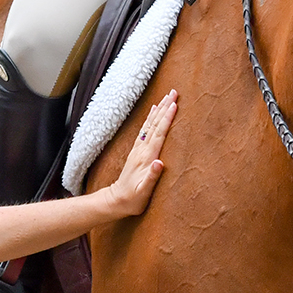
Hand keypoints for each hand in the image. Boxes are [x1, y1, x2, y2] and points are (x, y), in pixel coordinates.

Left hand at [104, 90, 177, 216]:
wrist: (117, 200)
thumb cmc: (133, 198)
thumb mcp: (144, 192)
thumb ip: (152, 177)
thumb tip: (159, 163)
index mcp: (147, 157)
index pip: (159, 133)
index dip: (167, 118)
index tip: (175, 104)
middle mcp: (142, 149)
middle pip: (155, 124)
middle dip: (165, 107)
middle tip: (174, 92)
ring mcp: (139, 148)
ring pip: (150, 124)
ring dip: (159, 109)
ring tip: (166, 96)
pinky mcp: (137, 150)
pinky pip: (145, 129)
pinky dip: (150, 118)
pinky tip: (154, 111)